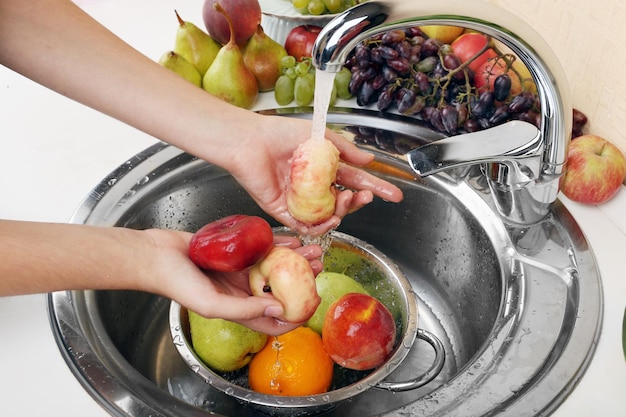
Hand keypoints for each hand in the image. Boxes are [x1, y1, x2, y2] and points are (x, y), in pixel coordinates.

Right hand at [143, 229, 322, 335]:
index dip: (295, 317)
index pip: (273, 321)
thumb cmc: (176, 283)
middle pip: (280, 290)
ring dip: (295, 261)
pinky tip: (294, 240)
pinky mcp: (236, 252)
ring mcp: (240, 271)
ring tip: (314, 252)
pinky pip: (262, 249)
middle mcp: (243, 291)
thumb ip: (245, 309)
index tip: (313, 304)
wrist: (156, 254)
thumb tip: (279, 309)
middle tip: (320, 269)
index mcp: (239, 309)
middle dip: (303, 283)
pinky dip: (279, 245)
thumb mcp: (212, 304)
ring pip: (276, 267)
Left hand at [227, 114, 403, 235]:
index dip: (375, 187)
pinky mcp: (284, 212)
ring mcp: (299, 201)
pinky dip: (320, 227)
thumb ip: (346, 149)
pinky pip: (306, 227)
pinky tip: (330, 219)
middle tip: (366, 195)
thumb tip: (369, 159)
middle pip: (344, 201)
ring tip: (346, 199)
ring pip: (329, 216)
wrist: (251, 142)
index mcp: (323, 168)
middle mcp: (313, 187)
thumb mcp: (321, 136)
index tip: (395, 194)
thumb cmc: (279, 133)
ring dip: (343, 212)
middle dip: (359, 201)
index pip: (354, 180)